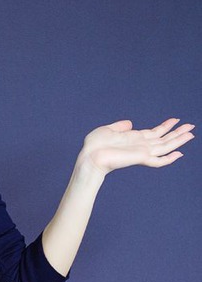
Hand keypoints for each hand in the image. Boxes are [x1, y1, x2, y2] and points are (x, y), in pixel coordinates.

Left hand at [79, 118, 194, 175]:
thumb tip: (130, 123)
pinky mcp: (140, 159)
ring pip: (165, 147)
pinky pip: (158, 161)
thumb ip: (120, 127)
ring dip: (178, 140)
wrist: (90, 156)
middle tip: (192, 126)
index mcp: (133, 138)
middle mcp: (140, 145)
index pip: (154, 132)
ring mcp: (141, 152)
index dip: (165, 126)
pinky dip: (169, 158)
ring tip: (191, 133)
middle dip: (177, 133)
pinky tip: (179, 154)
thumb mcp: (107, 130)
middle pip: (163, 139)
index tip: (176, 120)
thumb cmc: (94, 145)